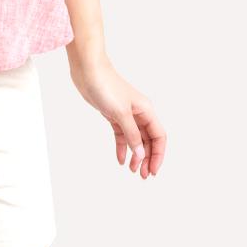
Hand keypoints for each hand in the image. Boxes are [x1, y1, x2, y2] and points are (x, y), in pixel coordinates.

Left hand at [69, 54, 165, 178]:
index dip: (158, 155)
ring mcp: (126, 114)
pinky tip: (120, 159)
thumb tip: (141, 154)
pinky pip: (121, 135)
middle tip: (143, 176)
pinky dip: (122, 147)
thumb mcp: (120, 113)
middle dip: (147, 158)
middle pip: (148, 140)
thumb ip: (132, 135)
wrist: (87, 70)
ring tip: (132, 170)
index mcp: (146, 110)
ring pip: (135, 139)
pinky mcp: (113, 114)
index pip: (159, 136)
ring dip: (136, 155)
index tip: (153, 171)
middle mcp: (139, 113)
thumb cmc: (106, 86)